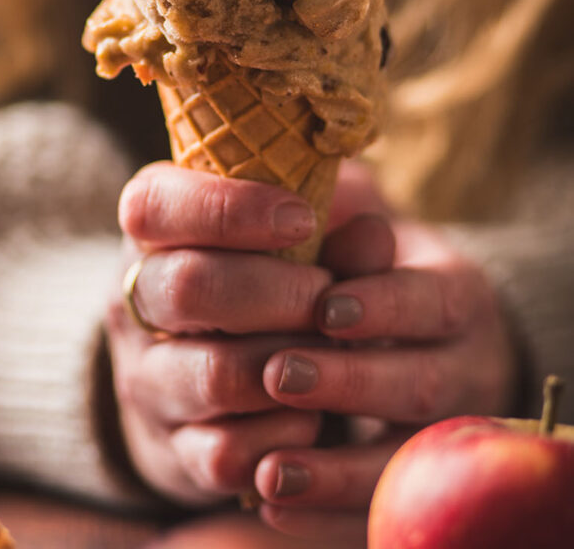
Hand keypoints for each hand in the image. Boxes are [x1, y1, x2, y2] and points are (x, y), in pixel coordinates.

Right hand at [107, 161, 329, 504]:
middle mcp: (133, 303)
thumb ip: (334, 231)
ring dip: (291, 361)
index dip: (229, 207)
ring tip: (327, 350)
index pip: (154, 206)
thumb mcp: (289, 238)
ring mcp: (148, 382)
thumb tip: (373, 238)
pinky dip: (286, 435)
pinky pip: (229, 452)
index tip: (302, 218)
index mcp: (148, 232)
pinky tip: (311, 413)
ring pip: (215, 374)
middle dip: (280, 290)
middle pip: (189, 286)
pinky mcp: (174, 452)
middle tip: (328, 295)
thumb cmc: (260, 275)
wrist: (207, 373)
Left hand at [252, 162, 518, 534]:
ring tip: (271, 468)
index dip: (382, 306)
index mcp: (455, 296)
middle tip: (278, 374)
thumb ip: (346, 224)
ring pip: (405, 459)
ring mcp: (445, 430)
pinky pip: (382, 508)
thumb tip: (324, 218)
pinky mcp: (415, 479)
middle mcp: (464, 367)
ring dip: (337, 471)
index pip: (431, 301)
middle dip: (348, 384)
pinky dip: (329, 516)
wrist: (420, 329)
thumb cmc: (370, 266)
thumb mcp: (367, 231)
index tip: (325, 308)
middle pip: (420, 385)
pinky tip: (272, 503)